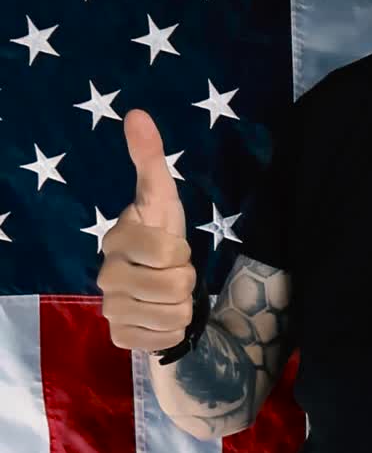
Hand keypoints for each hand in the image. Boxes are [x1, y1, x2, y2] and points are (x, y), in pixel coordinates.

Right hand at [97, 109, 195, 352]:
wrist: (158, 285)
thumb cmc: (160, 235)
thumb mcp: (162, 198)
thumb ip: (150, 158)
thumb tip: (136, 113)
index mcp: (116, 240)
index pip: (168, 250)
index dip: (181, 250)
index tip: (171, 246)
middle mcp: (105, 277)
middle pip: (174, 284)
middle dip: (185, 279)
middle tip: (172, 272)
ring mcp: (111, 309)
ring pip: (173, 314)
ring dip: (182, 305)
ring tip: (168, 293)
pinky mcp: (121, 339)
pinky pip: (166, 339)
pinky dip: (173, 330)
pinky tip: (161, 317)